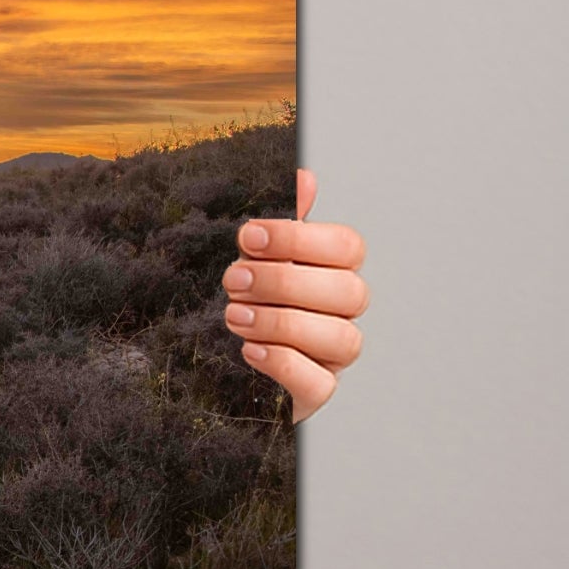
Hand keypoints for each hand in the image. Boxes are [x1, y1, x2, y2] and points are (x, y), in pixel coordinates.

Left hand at [224, 168, 366, 422]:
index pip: (348, 247)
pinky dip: (284, 364)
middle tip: (233, 279)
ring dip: (281, 322)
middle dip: (284, 281)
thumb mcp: (257, 258)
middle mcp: (341, 314)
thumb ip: (282, 224)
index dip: (299, 238)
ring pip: (342, 339)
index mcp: (332, 273)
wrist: (220, 363)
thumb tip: (304, 176)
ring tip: (235, 314)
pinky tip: (250, 349)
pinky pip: (320, 384)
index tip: (248, 237)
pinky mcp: (314, 392)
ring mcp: (332, 356)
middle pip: (348, 292)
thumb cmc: (250, 300)